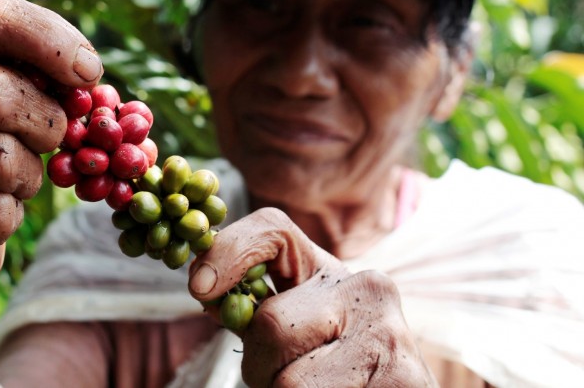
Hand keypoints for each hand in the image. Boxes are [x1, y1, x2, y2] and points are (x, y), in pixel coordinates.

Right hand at [0, 0, 102, 300]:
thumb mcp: (9, 103)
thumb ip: (37, 76)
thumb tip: (85, 71)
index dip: (48, 40)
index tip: (88, 73)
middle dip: (47, 121)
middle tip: (51, 137)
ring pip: (0, 157)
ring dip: (29, 174)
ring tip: (11, 180)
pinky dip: (12, 214)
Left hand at [188, 207, 436, 387]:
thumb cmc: (334, 367)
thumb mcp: (297, 324)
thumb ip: (257, 305)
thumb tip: (205, 286)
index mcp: (331, 269)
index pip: (271, 231)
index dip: (229, 250)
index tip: (200, 286)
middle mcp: (366, 287)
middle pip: (271, 325)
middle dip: (261, 365)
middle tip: (286, 377)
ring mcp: (388, 333)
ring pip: (291, 381)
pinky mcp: (405, 380)